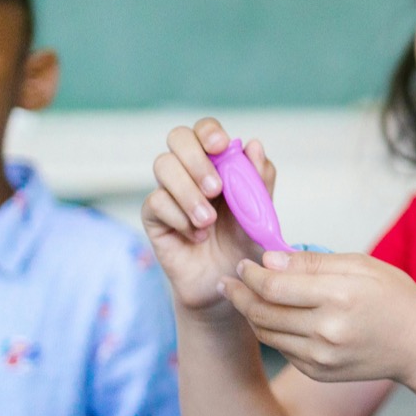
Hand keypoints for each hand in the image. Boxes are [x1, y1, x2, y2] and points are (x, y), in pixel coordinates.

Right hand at [142, 118, 273, 313]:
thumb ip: (259, 181)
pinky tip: (197, 236)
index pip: (205, 130)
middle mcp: (190, 171)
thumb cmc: (245, 244)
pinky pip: (156, 202)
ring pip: (163, 166)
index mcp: (218, 164)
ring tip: (208, 221)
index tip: (220, 146)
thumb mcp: (261, 214)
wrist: (229, 284)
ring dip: (188, 192)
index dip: (209, 131)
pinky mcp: (154, 217)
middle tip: (216, 189)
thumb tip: (253, 144)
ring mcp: (169, 191)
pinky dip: (179, 217)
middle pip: (178, 138)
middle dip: (196, 159)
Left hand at [222, 249, 415, 385]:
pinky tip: (275, 317)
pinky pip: (282, 349)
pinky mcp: (319, 372)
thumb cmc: (395, 298)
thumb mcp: (361, 265)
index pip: (273, 286)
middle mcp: (326, 330)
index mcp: (338, 297)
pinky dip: (273, 331)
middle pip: (261, 312)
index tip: (243, 264)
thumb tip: (269, 259)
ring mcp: (321, 357)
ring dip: (250, 314)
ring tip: (246, 297)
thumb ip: (312, 262)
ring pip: (266, 333)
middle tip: (230, 282)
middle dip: (239, 294)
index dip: (250, 274)